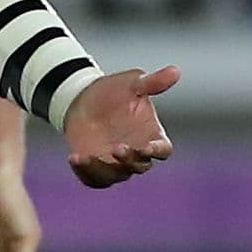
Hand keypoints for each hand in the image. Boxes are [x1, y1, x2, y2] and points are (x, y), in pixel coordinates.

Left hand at [61, 66, 178, 188]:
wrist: (82, 98)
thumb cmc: (113, 91)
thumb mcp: (132, 83)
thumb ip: (153, 82)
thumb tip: (176, 71)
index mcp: (152, 134)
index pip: (163, 149)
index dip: (157, 151)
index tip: (147, 147)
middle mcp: (137, 152)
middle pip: (141, 166)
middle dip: (129, 160)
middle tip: (117, 148)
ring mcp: (117, 163)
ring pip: (117, 176)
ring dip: (104, 170)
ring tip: (88, 156)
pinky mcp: (96, 168)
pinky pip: (94, 180)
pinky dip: (86, 174)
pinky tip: (75, 158)